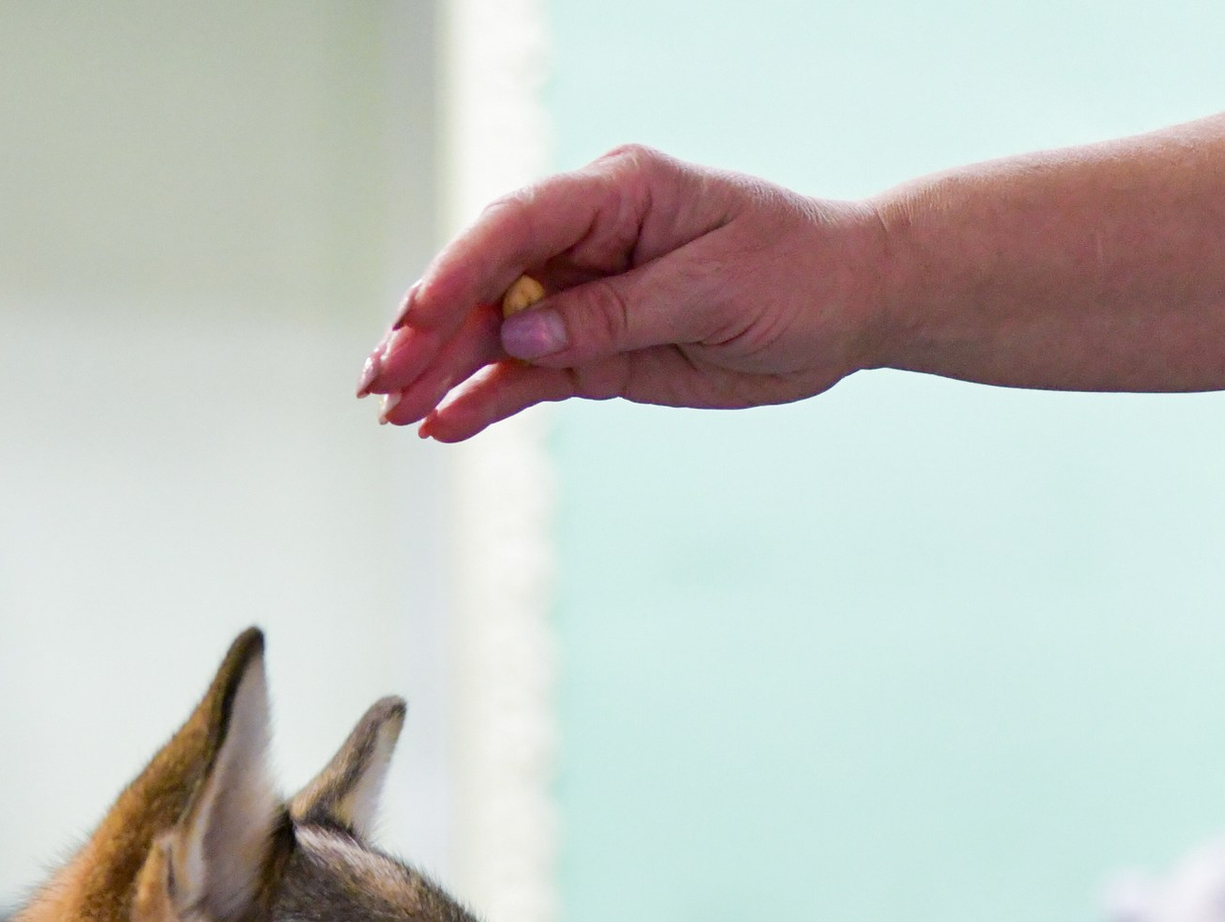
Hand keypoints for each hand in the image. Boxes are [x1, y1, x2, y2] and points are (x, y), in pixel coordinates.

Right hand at [359, 146, 877, 441]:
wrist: (845, 305)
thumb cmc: (792, 272)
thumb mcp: (709, 291)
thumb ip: (612, 313)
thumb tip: (522, 333)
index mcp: (617, 193)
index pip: (518, 225)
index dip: (460, 271)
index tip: (416, 316)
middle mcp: (589, 239)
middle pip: (489, 283)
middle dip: (429, 332)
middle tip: (379, 382)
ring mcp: (588, 296)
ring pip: (498, 335)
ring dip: (443, 373)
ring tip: (392, 412)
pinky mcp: (599, 350)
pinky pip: (529, 376)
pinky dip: (487, 401)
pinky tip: (443, 425)